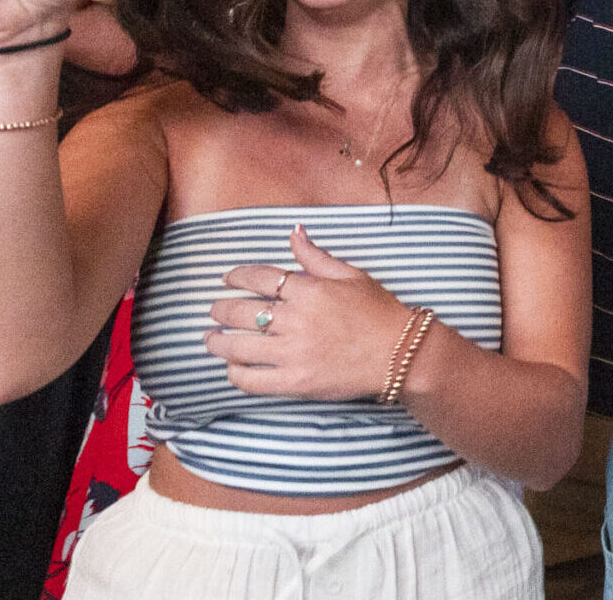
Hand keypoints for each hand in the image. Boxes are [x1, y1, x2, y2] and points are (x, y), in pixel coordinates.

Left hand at [208, 226, 417, 402]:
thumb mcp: (352, 275)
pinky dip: (235, 373)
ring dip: (217, 342)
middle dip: (221, 310)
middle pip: (241, 312)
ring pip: (238, 347)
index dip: (236, 276)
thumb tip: (294, 231)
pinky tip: (233, 368)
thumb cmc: (379, 312)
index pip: (259, 278)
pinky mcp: (295, 382)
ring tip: (211, 339)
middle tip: (215, 311)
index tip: (227, 279)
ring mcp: (293, 353)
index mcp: (309, 290)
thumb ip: (316, 256)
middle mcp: (296, 320)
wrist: (401, 354)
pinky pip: (251, 380)